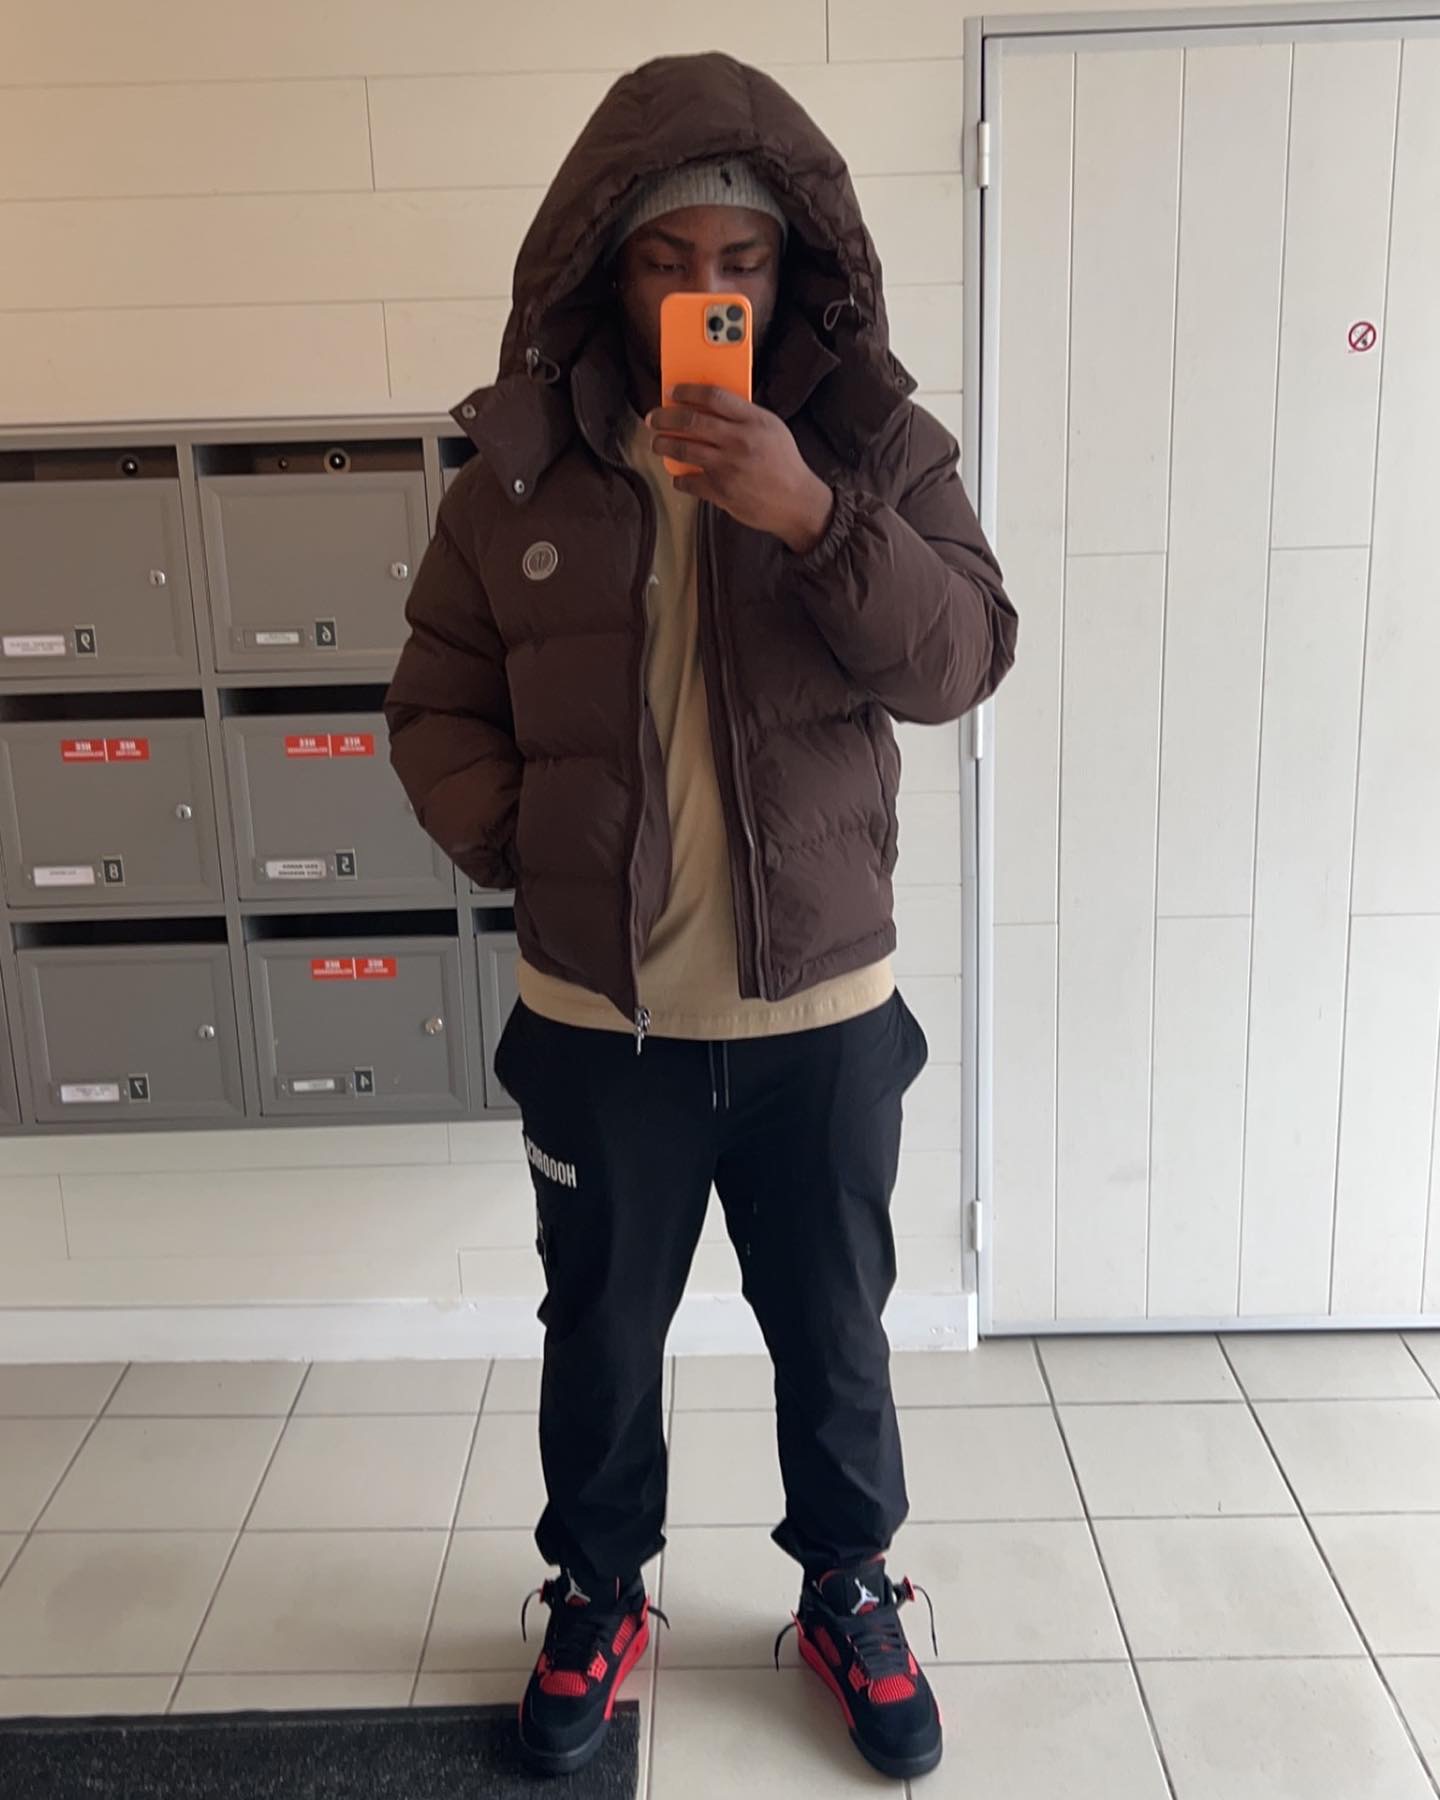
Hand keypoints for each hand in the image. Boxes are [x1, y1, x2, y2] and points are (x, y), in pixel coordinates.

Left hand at [647, 385, 834, 554]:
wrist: (796, 502)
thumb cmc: (784, 464)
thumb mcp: (772, 429)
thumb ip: (744, 416)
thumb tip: (709, 406)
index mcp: (754, 421)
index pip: (713, 397)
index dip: (688, 392)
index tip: (674, 392)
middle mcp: (739, 441)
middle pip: (691, 422)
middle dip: (665, 418)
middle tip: (654, 418)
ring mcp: (728, 468)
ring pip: (683, 450)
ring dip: (664, 445)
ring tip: (658, 444)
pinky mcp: (721, 492)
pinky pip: (689, 482)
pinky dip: (680, 478)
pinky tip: (679, 475)